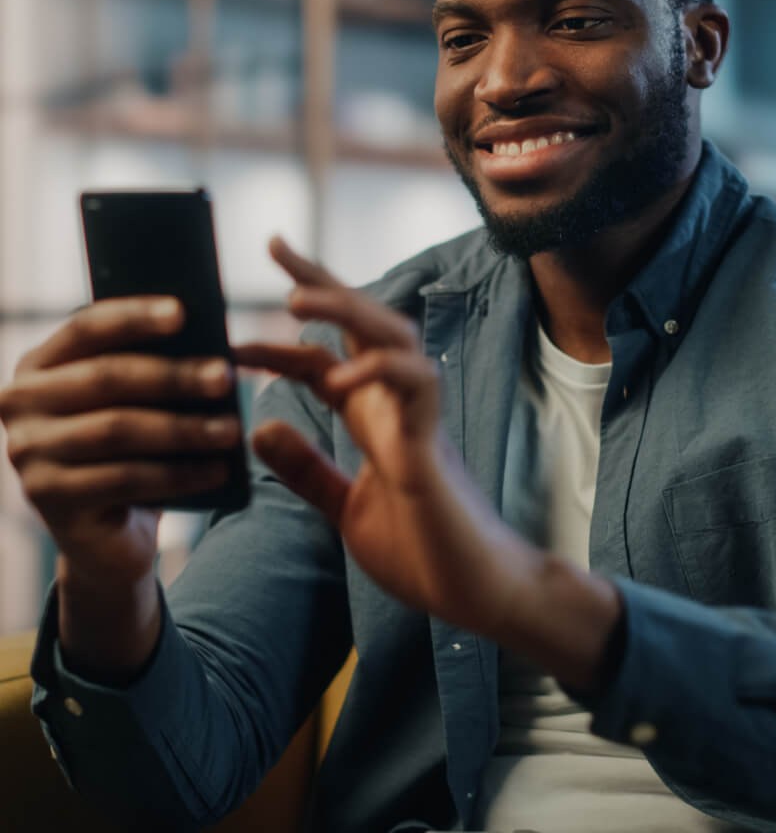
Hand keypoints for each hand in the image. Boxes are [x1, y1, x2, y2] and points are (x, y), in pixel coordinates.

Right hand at [0, 297, 238, 591]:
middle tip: (226, 377)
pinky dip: (177, 474)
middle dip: (174, 376)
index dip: (134, 317)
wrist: (108, 534)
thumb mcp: (138, 405)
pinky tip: (217, 470)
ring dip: (182, 429)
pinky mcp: (47, 498)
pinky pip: (123, 479)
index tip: (182, 312)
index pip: (86, 328)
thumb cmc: (133, 451)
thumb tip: (212, 350)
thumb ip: (154, 371)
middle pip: (106, 379)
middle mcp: (19, 403)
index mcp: (39, 365)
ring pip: (117, 430)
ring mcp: (27, 453)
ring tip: (231, 429)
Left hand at [236, 237, 537, 635]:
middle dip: (322, 282)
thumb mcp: (345, 507)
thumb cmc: (423, 550)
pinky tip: (342, 374)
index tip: (239, 320)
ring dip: (348, 311)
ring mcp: (418, 419)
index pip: (328, 356)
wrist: (475, 592)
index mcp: (372, 419)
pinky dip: (382, 369)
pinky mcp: (434, 444)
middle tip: (275, 245)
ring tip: (297, 299)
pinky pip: (417, 385)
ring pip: (392, 337)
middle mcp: (394, 406)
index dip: (288, 333)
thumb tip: (259, 425)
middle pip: (363, 324)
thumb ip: (307, 470)